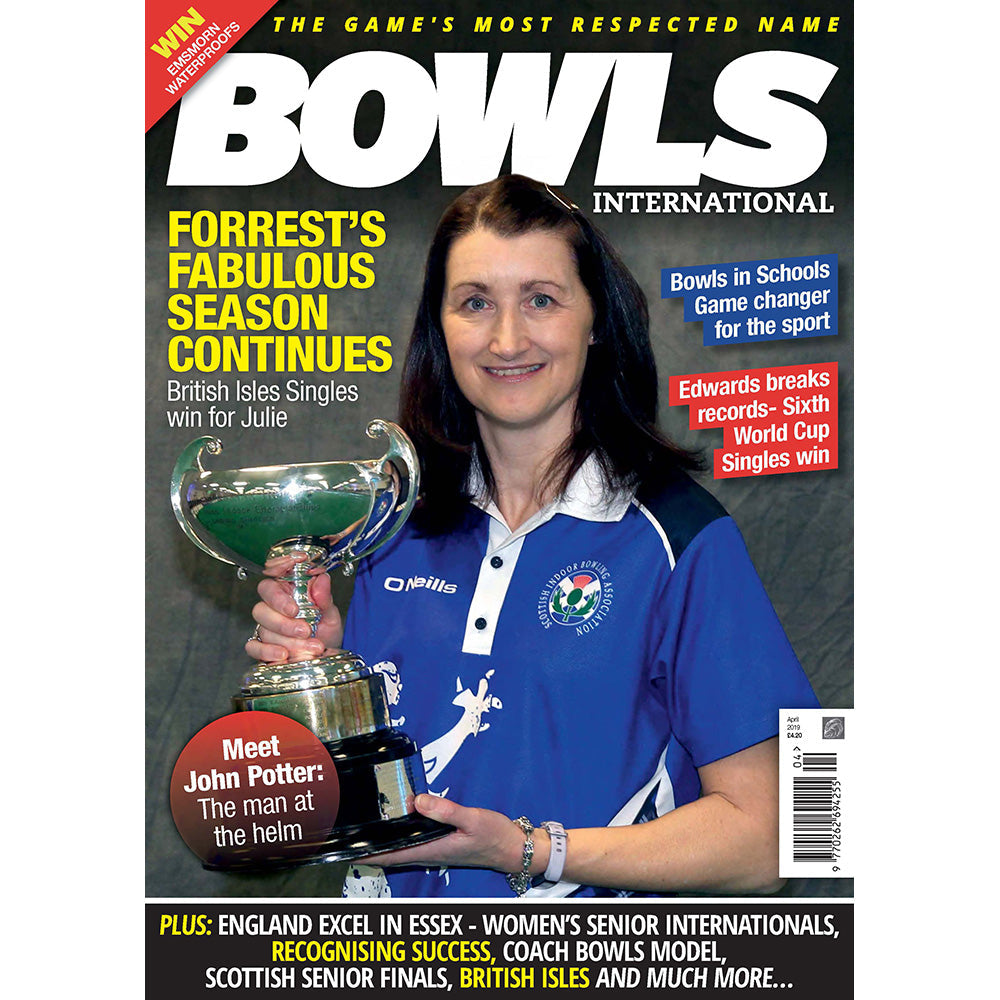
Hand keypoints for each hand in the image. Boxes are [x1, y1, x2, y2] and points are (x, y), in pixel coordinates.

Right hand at [246, 555, 343, 663]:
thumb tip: (322, 580)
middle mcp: (271, 609)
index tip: (294, 610)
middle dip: (284, 624)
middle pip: (261, 611)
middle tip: (305, 631)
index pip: (268, 587)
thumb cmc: (324, 628)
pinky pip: (253, 647)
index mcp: (285, 593)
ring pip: (263, 631)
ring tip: (310, 647)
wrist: (326, 652)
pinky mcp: (260, 646)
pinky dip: (266, 652)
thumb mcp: (330, 612)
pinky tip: (283, 655)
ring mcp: (264, 628)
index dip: (277, 598)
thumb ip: (324, 597)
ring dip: (287, 641)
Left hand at [363, 794, 546, 874]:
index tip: (344, 846)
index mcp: (432, 850)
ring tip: (362, 828)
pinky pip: (412, 843)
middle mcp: (429, 853)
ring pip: (400, 849)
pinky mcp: (441, 844)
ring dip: (382, 842)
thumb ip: (445, 810)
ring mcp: (434, 851)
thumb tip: (417, 800)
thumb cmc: (495, 835)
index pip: (390, 855)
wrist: (514, 849)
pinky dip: (398, 836)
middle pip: (390, 854)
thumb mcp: (472, 819)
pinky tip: (395, 825)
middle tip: (346, 832)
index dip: (366, 853)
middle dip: (368, 846)